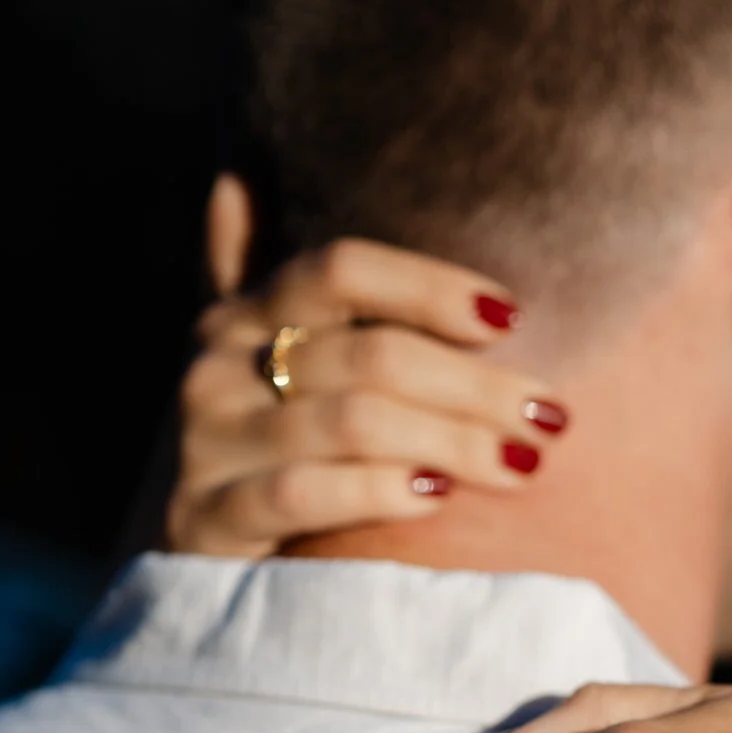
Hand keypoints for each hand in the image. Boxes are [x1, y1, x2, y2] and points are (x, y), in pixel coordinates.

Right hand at [167, 239, 567, 555]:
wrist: (181, 559)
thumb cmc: (260, 448)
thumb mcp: (260, 358)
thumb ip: (266, 278)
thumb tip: (240, 173)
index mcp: (244, 312)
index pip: (342, 269)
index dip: (430, 286)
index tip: (512, 318)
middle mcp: (217, 366)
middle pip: (370, 355)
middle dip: (475, 387)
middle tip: (550, 416)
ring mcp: (207, 443)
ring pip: (353, 423)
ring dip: (454, 441)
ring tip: (523, 463)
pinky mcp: (205, 518)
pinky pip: (305, 494)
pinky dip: (381, 491)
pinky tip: (439, 498)